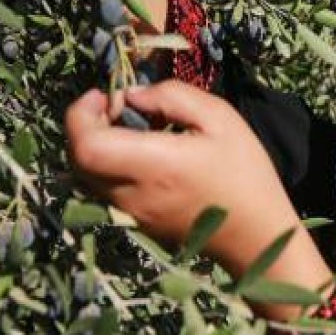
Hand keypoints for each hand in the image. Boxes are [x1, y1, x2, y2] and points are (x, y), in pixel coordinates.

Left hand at [64, 82, 332, 318]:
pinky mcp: (136, 223)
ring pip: (86, 176)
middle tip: (114, 107)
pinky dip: (110, 165)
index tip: (104, 96)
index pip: (86, 145)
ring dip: (96, 146)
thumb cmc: (246, 174)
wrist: (258, 238)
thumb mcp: (221, 119)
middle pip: (77, 160)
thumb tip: (134, 96)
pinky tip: (141, 154)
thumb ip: (173, 97)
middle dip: (85, 126)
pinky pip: (105, 189)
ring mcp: (131, 214)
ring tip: (129, 128)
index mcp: (153, 166)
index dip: (81, 114)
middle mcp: (132, 194)